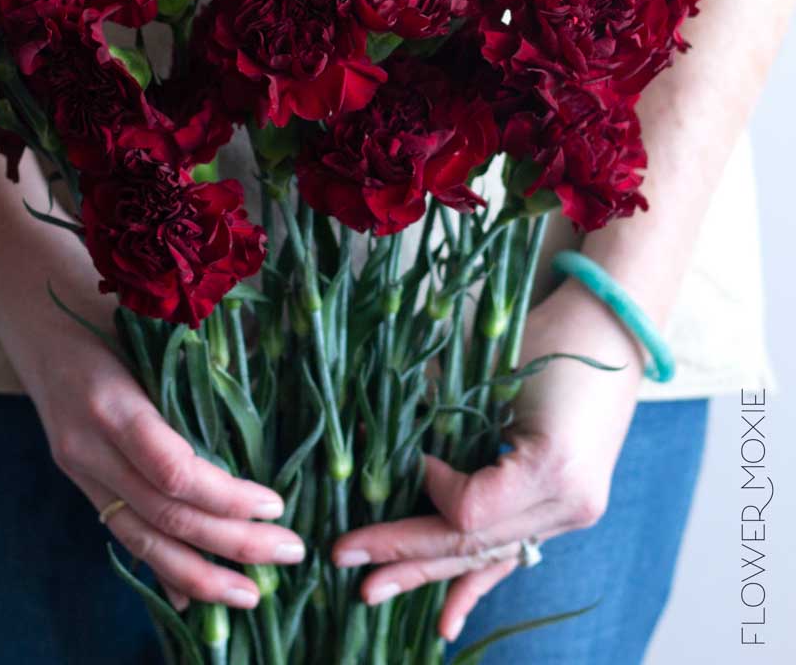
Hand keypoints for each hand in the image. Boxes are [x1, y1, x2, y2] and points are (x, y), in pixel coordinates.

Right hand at [0, 204, 305, 612]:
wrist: (27, 305)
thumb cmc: (100, 301)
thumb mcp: (150, 322)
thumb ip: (198, 366)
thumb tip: (264, 400)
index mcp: (112, 401)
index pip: (174, 471)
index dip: (227, 497)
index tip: (276, 504)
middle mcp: (88, 444)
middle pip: (164, 515)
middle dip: (230, 544)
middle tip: (290, 553)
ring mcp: (77, 466)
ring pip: (140, 539)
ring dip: (198, 575)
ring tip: (251, 595)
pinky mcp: (77, 475)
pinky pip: (120, 532)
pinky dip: (159, 567)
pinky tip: (191, 597)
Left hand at [331, 279, 645, 639]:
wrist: (608, 329)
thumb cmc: (548, 337)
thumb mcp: (489, 370)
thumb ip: (435, 407)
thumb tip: (370, 432)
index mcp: (553, 467)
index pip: (469, 510)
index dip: (429, 487)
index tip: (413, 456)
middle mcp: (568, 504)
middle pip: (470, 543)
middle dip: (403, 552)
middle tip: (344, 557)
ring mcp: (570, 514)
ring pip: (484, 557)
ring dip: (426, 572)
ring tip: (372, 590)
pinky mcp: (564, 512)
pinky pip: (510, 557)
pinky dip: (474, 585)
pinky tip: (445, 622)